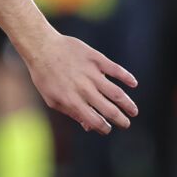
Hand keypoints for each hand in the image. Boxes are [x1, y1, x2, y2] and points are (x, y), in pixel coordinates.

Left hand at [21, 31, 137, 133]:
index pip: (94, 121)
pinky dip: (127, 77)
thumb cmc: (45, 76)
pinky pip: (115, 69)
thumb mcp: (52, 99)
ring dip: (128, 104)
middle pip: (109, 109)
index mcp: (72, 101)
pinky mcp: (96, 59)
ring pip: (116, 93)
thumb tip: (88, 126)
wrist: (42, 47)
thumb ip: (71, 112)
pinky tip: (133, 84)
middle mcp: (84, 89)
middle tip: (127, 124)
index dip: (104, 128)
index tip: (108, 129)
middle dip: (120, 119)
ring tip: (134, 111)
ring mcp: (91, 73)